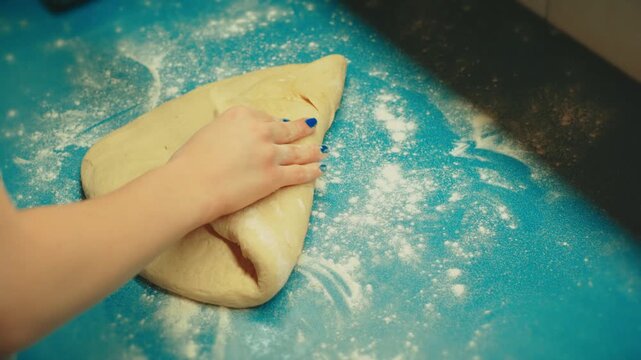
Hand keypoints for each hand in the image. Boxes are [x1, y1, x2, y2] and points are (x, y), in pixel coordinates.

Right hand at [169, 105, 324, 223]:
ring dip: (312, 152)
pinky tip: (319, 171)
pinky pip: (299, 173)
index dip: (273, 123)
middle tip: (310, 127)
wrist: (192, 184)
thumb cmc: (190, 162)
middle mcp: (260, 130)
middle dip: (300, 129)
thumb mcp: (209, 132)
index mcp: (241, 115)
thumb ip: (228, 132)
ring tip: (321, 152)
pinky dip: (311, 172)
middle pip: (286, 130)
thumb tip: (235, 139)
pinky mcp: (274, 176)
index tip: (279, 125)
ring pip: (297, 151)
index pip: (264, 117)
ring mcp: (270, 153)